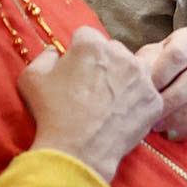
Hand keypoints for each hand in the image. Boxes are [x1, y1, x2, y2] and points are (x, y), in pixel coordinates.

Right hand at [21, 28, 166, 180]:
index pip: (86, 35)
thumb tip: (57, 51)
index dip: (78, 51)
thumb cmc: (51, 113)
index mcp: (92, 45)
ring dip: (124, 78)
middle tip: (92, 86)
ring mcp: (143, 78)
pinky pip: (146, 92)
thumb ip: (45, 56)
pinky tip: (121, 113)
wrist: (78, 151)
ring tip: (108, 100)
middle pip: (113, 50)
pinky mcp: (155, 100)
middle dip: (104, 62)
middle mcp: (122, 55)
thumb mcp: (32, 78)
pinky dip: (136, 100)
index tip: (75, 66)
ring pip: (134, 68)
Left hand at [135, 27, 186, 140]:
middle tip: (150, 112)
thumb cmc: (163, 66)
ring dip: (178, 117)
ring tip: (157, 125)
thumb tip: (132, 79)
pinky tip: (171, 133)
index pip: (178, 54)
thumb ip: (144, 64)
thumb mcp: (152, 57)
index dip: (160, 73)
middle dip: (170, 100)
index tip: (142, 88)